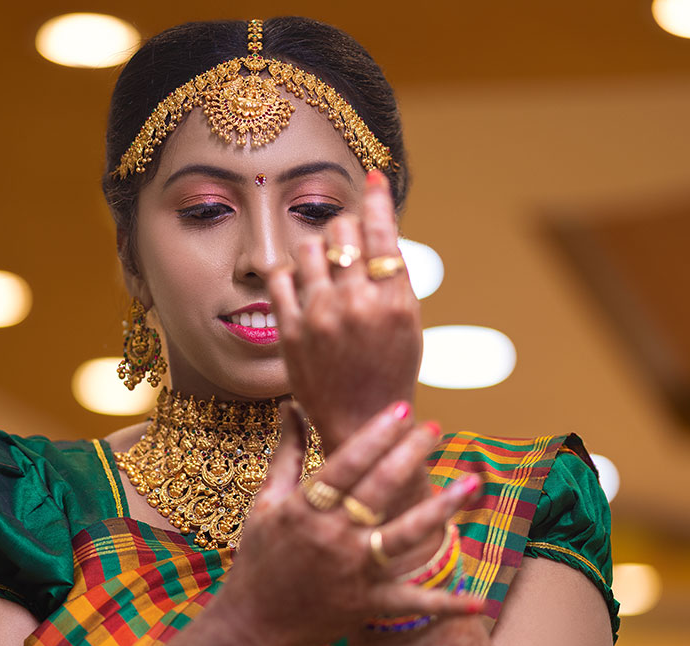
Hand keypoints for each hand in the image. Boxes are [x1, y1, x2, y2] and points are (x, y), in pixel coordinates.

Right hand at [208, 401, 481, 645]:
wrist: (253, 622)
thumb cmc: (259, 556)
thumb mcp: (266, 501)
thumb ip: (286, 452)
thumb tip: (289, 405)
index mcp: (303, 510)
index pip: (345, 465)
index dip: (375, 436)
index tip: (401, 409)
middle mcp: (330, 537)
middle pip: (378, 490)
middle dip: (409, 456)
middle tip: (434, 429)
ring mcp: (352, 571)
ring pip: (404, 535)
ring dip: (441, 509)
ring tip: (471, 482)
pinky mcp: (366, 603)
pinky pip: (410, 602)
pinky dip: (444, 605)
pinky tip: (477, 602)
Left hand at [269, 170, 421, 451]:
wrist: (362, 423)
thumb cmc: (390, 371)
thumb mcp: (409, 323)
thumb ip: (393, 277)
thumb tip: (380, 227)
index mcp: (394, 301)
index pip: (383, 233)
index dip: (377, 199)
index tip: (373, 178)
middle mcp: (357, 305)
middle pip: (342, 231)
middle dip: (345, 231)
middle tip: (347, 248)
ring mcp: (321, 317)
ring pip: (307, 246)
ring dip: (316, 250)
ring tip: (324, 270)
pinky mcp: (291, 332)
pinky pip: (280, 277)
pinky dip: (289, 273)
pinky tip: (299, 284)